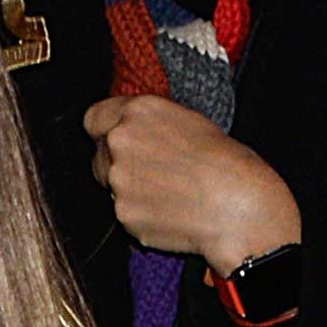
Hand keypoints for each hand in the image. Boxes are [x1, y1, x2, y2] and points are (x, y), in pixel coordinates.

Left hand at [84, 97, 300, 277]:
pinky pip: (124, 212)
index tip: (113, 139)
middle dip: (115, 161)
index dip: (104, 131)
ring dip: (129, 188)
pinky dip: (140, 212)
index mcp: (137, 111)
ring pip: (109, 185)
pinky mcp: (122, 214)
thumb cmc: (222, 160)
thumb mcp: (185, 120)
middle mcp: (119, 142)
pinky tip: (168, 209)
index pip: (93, 118)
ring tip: (167, 190)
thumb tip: (131, 133)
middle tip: (149, 170)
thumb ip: (147, 124)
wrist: (233, 203)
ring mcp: (117, 181)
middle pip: (99, 154)